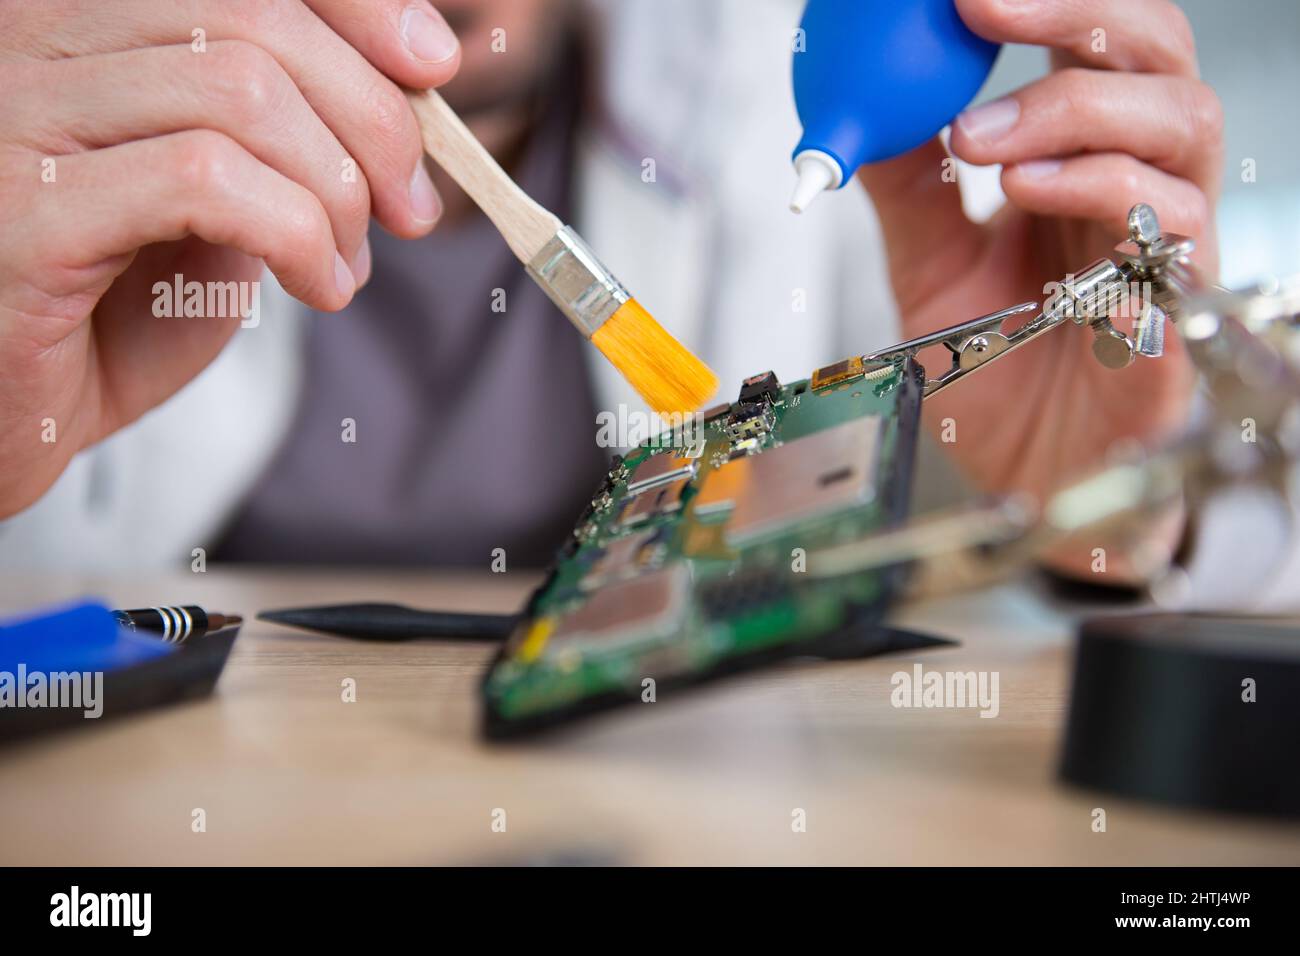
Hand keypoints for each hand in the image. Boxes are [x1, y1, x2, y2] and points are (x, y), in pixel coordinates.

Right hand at [0, 0, 460, 516]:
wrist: (13, 420)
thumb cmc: (107, 315)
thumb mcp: (215, 205)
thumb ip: (278, 137)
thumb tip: (402, 93)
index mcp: (80, 24)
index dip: (356, 5)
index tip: (433, 65)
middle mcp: (30, 37)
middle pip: (254, 15)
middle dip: (372, 116)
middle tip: (411, 208)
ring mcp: (15, 114)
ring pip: (239, 90)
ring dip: (338, 191)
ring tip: (348, 266)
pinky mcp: (25, 210)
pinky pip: (206, 180)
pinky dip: (299, 233)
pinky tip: (317, 286)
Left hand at [857, 0, 1221, 577]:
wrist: (1024, 478)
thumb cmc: (993, 374)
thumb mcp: (929, 267)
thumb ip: (910, 187)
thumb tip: (864, 105)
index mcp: (1082, 164)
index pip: (1092, 47)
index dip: (1045, 1)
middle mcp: (1139, 186)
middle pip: (1157, 56)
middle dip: (1074, 14)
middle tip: (979, 9)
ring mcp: (1169, 243)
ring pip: (1180, 123)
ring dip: (1075, 110)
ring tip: (980, 140)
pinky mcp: (1178, 308)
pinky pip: (1173, 225)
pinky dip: (1099, 189)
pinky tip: (1024, 192)